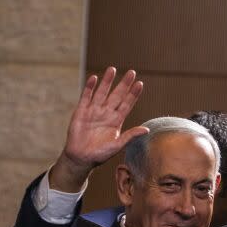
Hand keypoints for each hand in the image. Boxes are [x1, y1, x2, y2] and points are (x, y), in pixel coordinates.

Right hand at [49, 67, 147, 191]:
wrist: (80, 158)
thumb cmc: (99, 154)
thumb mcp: (117, 146)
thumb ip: (130, 136)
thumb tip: (146, 130)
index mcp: (116, 121)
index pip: (127, 104)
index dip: (133, 94)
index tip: (140, 84)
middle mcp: (106, 113)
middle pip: (117, 95)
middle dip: (124, 84)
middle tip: (131, 72)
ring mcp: (94, 111)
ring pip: (102, 92)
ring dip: (107, 81)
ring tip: (112, 69)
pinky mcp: (81, 111)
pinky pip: (86, 97)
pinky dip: (90, 87)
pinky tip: (94, 78)